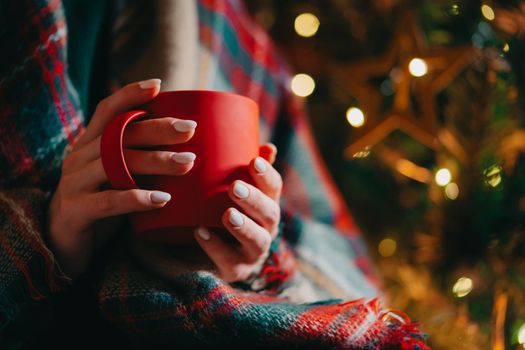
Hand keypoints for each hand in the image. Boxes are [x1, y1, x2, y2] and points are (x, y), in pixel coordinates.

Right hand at [47, 79, 196, 277]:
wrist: (62, 244)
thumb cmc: (101, 204)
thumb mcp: (117, 177)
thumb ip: (138, 161)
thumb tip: (189, 149)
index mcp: (89, 145)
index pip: (107, 111)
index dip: (130, 95)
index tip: (158, 85)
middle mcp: (78, 158)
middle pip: (119, 135)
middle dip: (157, 129)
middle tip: (190, 130)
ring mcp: (74, 183)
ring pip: (116, 164)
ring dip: (155, 161)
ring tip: (187, 163)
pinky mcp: (75, 210)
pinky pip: (108, 201)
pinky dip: (136, 198)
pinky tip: (163, 199)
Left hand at [194, 144, 281, 282]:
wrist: (215, 255)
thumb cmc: (226, 211)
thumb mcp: (235, 189)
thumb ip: (245, 168)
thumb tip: (268, 147)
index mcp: (267, 204)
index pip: (274, 188)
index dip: (267, 175)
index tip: (254, 161)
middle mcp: (267, 228)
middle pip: (270, 214)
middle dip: (254, 201)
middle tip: (235, 187)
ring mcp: (253, 252)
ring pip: (257, 241)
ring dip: (243, 227)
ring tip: (227, 215)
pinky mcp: (236, 269)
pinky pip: (229, 261)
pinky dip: (215, 247)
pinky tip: (200, 232)